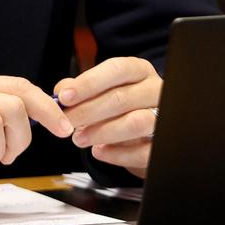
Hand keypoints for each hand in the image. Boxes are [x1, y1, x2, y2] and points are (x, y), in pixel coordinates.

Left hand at [55, 57, 162, 178]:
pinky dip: (118, 154)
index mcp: (138, 70)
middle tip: (67, 121)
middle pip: (122, 98)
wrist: (143, 132)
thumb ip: (80, 88)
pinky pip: (143, 151)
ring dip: (102, 132)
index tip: (64, 97)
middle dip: (88, 111)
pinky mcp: (161, 144)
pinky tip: (98, 152)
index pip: (116, 69)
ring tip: (79, 139)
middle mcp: (154, 89)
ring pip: (136, 123)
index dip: (88, 83)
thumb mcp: (102, 89)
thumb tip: (61, 92)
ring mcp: (162, 116)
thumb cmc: (120, 105)